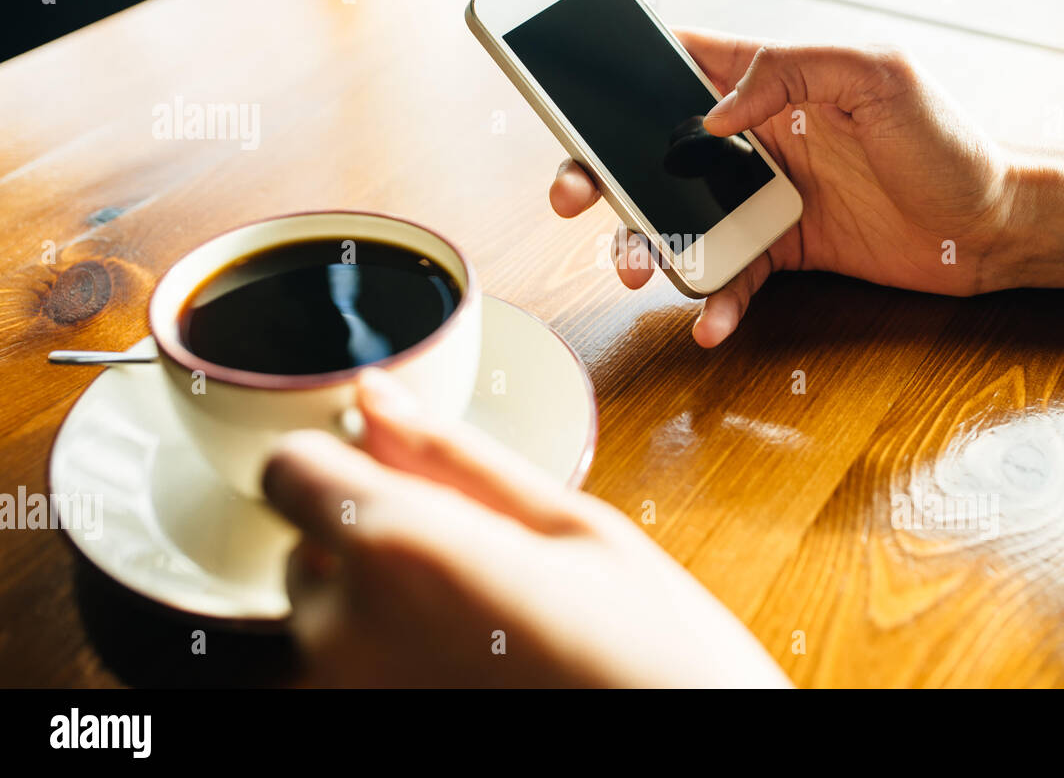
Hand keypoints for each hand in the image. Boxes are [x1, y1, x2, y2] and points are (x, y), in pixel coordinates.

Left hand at [263, 368, 791, 687]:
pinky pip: (345, 680)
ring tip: (485, 635)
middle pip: (307, 549)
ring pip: (324, 624)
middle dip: (373, 545)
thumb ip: (453, 456)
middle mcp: (342, 635)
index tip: (394, 475)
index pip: (288, 468)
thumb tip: (375, 397)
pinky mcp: (360, 736)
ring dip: (379, 613)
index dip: (340, 461)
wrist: (700, 762)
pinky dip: (389, 666)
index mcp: (399, 548)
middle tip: (479, 574)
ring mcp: (344, 703)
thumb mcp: (570, 527)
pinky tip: (470, 675)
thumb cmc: (654, 656)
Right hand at [550, 29, 1014, 346]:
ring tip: (636, 269)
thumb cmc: (951, 140)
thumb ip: (792, 69)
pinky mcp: (785, 251)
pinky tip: (709, 322)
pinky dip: (714, 300)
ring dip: (646, 245)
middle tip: (570, 197)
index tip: (571, 93)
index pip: (680, 64)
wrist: (998, 228)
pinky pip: (731, 276)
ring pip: (681, 219)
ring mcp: (766, 198)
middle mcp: (758, 140)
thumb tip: (710, 116)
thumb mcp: (881, 76)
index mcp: (773, 84)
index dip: (620, 73)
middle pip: (655, 150)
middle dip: (602, 172)